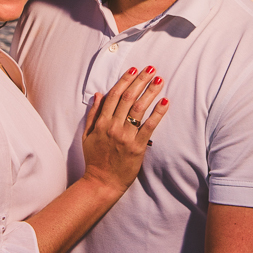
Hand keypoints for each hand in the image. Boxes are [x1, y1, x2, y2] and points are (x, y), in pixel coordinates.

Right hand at [82, 66, 167, 193]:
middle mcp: (113, 127)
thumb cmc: (94, 159)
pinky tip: (165, 101)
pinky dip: (157, 113)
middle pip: (128, 98)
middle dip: (140, 81)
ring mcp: (125, 137)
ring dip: (150, 92)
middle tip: (151, 69)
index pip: (114, 96)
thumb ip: (93, 114)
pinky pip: (149, 126)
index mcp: (101, 123)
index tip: (134, 69)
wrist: (102, 182)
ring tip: (159, 80)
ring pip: (139, 109)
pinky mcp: (137, 147)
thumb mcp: (87, 136)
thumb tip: (99, 94)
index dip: (124, 80)